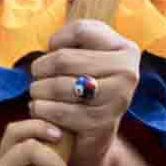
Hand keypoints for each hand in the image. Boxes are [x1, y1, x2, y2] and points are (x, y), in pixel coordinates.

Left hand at [27, 21, 141, 165]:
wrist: (96, 135)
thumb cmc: (85, 86)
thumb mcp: (86, 53)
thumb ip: (73, 37)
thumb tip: (52, 46)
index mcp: (127, 50)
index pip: (81, 30)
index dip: (57, 40)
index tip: (53, 52)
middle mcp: (128, 73)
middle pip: (64, 59)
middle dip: (40, 68)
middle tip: (36, 77)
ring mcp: (117, 100)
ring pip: (59, 85)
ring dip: (38, 90)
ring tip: (37, 92)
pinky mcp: (102, 124)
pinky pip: (59, 111)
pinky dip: (41, 109)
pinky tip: (39, 108)